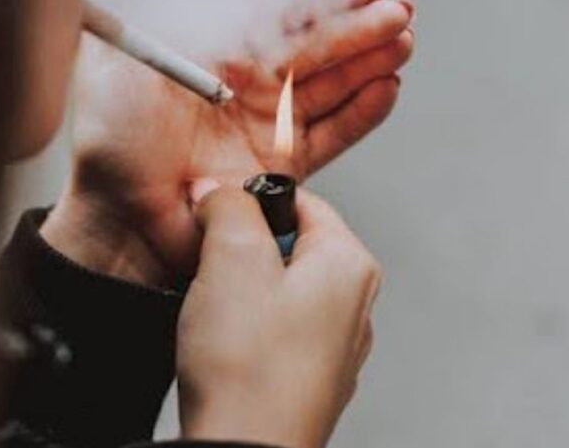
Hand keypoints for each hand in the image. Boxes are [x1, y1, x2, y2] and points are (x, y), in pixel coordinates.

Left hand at [41, 0, 413, 284]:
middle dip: (360, 24)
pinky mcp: (282, 166)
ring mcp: (267, 122)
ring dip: (369, 62)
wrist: (120, 217)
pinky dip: (362, 113)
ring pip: (331, 84)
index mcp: (215, 45)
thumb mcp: (117, 50)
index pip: (281, 7)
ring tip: (402, 43)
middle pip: (315, 44)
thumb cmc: (109, 137)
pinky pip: (332, 134)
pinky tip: (387, 88)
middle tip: (399, 11)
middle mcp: (246, 81)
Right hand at [177, 185, 381, 447]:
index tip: (217, 221)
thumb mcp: (230, 258)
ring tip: (218, 319)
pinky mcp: (309, 378)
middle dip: (240, 252)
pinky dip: (244, 333)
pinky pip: (271, 333)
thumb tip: (220, 190)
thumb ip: (229, 205)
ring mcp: (334, 346)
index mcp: (349, 265)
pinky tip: (226, 351)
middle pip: (287, 245)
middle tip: (214, 274)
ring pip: (275, 290)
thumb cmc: (249, 370)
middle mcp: (354, 304)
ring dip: (238, 294)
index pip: (300, 200)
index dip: (248, 204)